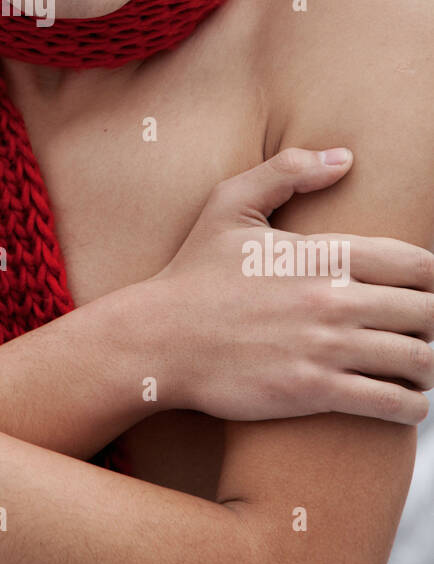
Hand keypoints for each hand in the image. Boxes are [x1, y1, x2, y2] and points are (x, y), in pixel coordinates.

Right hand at [147, 147, 433, 424]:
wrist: (157, 339)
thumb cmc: (194, 273)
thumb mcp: (228, 204)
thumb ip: (287, 170)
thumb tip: (345, 159)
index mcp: (320, 253)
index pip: (416, 264)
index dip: (431, 279)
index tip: (421, 290)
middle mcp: (330, 299)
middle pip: (427, 313)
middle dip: (431, 323)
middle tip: (419, 330)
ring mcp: (323, 347)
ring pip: (417, 359)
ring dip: (425, 365)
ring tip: (415, 366)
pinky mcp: (312, 391)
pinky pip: (391, 403)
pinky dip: (410, 405)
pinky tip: (403, 400)